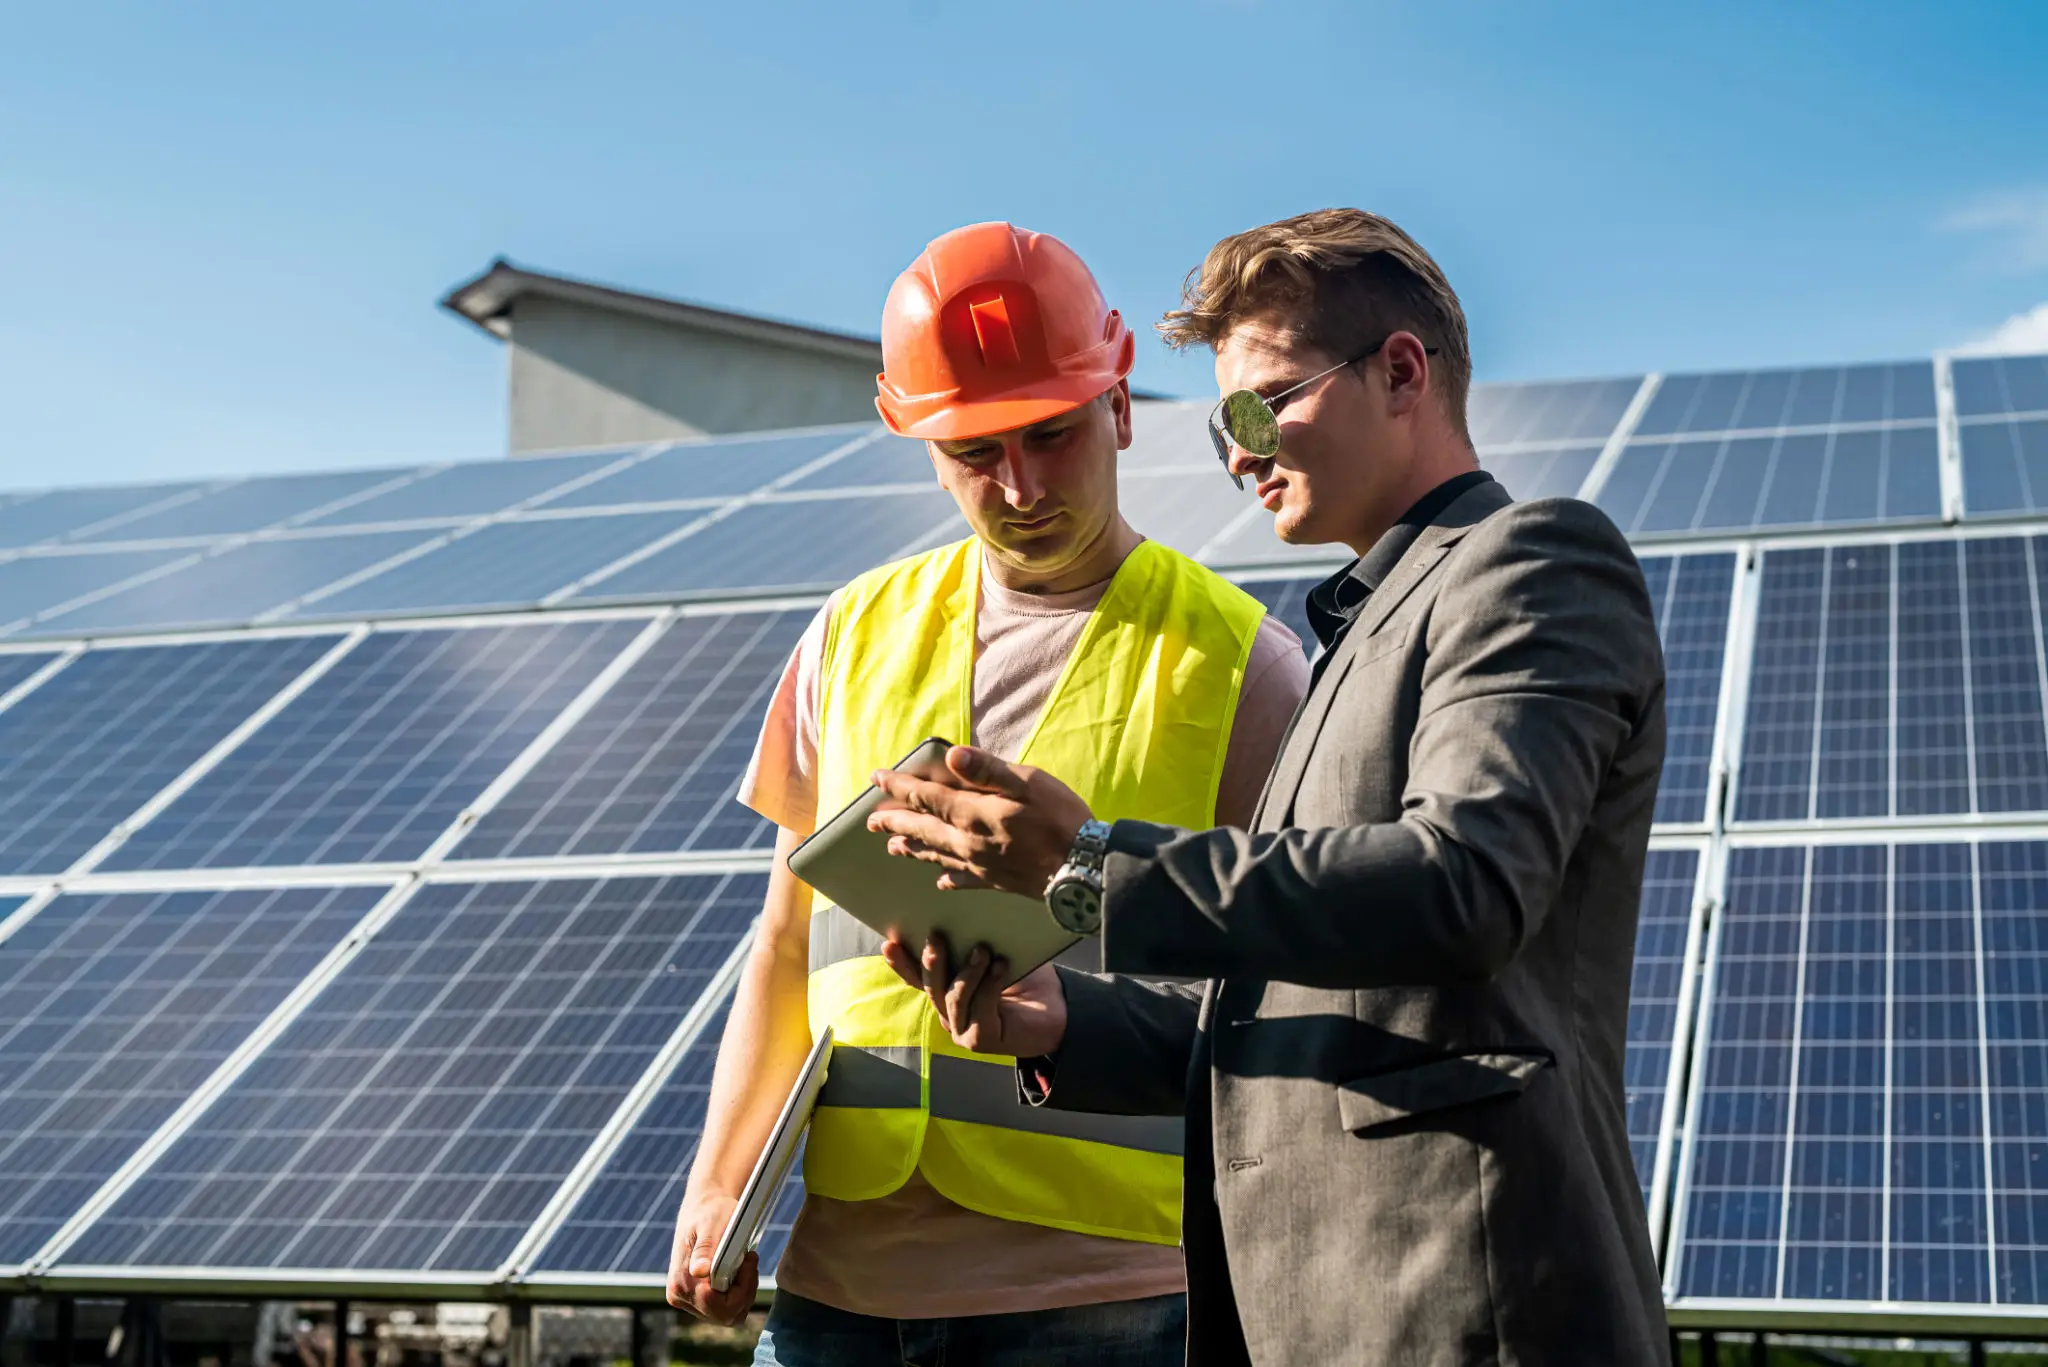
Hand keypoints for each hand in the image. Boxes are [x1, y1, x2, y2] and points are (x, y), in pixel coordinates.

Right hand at [666, 1189, 756, 1323]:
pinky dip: (740, 1295)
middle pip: (725, 1315)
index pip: (718, 1305)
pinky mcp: (697, 1300)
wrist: (703, 1209)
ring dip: (744, 1294)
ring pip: (728, 1316)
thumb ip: (705, 1249)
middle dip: (745, 1291)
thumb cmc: (710, 1213)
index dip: (742, 1287)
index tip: (749, 1259)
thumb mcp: (711, 1224)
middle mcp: (680, 1297)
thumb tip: (699, 1271)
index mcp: (681, 1283)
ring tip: (744, 1264)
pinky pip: (727, 1311)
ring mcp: (688, 1301)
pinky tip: (740, 1273)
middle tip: (749, 1260)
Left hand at [867, 745, 1092, 896]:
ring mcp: (980, 864)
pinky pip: (961, 879)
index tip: (877, 778)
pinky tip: (940, 881)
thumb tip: (951, 756)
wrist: (1083, 867)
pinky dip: (947, 877)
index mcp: (972, 812)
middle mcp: (967, 841)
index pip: (924, 796)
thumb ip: (987, 770)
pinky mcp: (995, 881)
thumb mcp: (1027, 782)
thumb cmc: (1059, 818)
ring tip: (892, 847)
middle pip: (922, 829)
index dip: (898, 786)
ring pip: (935, 854)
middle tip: (870, 821)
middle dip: (894, 822)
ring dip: (911, 848)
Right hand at [881, 931, 1068, 1057]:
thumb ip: (976, 945)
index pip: (918, 978)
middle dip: (932, 961)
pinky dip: (989, 985)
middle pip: (931, 987)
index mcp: (948, 994)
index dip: (902, 962)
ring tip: (983, 950)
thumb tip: (964, 912)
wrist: (1060, 1012)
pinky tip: (1001, 966)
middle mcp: (950, 1015)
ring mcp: (962, 1030)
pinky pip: (979, 1009)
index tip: (890, 941)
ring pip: (952, 998)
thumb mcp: (998, 956)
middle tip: (936, 936)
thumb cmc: (1028, 982)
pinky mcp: (980, 1041)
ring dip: (967, 972)